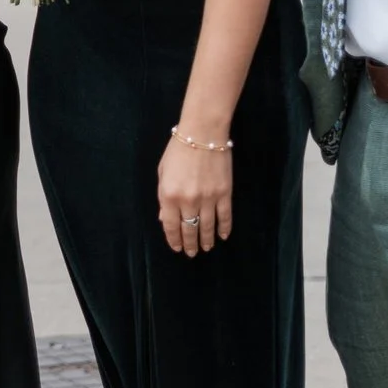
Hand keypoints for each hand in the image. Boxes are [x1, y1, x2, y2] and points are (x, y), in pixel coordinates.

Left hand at [158, 132, 232, 255]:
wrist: (203, 134)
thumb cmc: (178, 150)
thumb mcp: (162, 173)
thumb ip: (163, 198)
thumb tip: (165, 219)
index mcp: (169, 195)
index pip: (171, 225)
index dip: (174, 239)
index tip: (176, 248)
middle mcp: (188, 201)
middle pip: (190, 229)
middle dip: (190, 244)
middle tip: (191, 253)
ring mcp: (208, 199)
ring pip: (208, 226)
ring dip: (207, 240)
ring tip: (206, 248)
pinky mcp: (224, 194)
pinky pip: (225, 216)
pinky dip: (224, 228)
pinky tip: (223, 236)